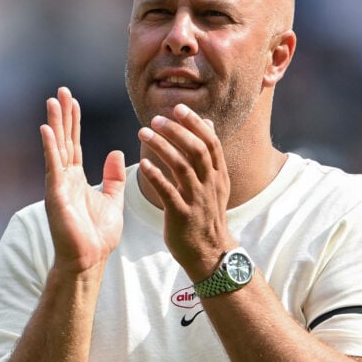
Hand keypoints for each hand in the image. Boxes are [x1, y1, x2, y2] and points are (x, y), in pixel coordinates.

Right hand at [40, 87, 125, 272]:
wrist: (89, 260)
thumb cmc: (97, 235)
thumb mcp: (112, 200)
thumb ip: (113, 177)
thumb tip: (115, 153)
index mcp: (76, 178)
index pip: (74, 143)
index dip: (73, 121)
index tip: (72, 100)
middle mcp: (64, 178)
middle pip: (63, 140)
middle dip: (63, 115)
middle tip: (61, 91)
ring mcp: (58, 185)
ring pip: (56, 148)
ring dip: (55, 124)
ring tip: (53, 101)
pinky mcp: (56, 195)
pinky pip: (53, 166)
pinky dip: (50, 147)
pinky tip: (46, 129)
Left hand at [138, 104, 232, 278]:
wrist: (210, 253)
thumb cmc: (206, 215)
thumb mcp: (215, 184)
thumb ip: (209, 155)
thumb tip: (208, 123)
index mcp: (218, 176)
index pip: (210, 142)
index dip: (195, 124)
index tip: (178, 108)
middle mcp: (210, 185)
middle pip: (196, 150)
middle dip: (177, 131)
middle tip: (156, 119)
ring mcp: (197, 201)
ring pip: (182, 167)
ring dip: (162, 147)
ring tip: (143, 133)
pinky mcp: (182, 216)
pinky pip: (168, 192)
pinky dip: (156, 176)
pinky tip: (143, 163)